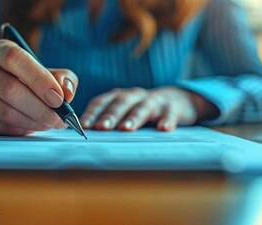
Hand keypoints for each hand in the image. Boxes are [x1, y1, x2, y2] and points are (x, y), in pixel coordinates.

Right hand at [0, 39, 77, 134]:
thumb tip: (66, 92)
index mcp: (0, 50)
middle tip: (60, 118)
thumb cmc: (31, 80)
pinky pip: (3, 127)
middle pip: (10, 89)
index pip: (15, 58)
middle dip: (40, 108)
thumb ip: (63, 78)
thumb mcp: (50, 72)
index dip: (38, 78)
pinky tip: (36, 125)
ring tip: (52, 123)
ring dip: (35, 121)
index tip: (58, 98)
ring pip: (6, 112)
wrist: (4, 95)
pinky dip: (24, 129)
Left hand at [80, 87, 218, 131]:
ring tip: (126, 129)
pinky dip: (167, 120)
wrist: (178, 101)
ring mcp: (154, 101)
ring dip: (133, 117)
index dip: (92, 113)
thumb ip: (108, 121)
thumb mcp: (125, 112)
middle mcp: (135, 96)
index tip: (83, 126)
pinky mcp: (173, 107)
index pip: (102, 102)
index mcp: (120, 97)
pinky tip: (163, 129)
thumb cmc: (143, 110)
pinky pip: (170, 113)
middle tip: (101, 127)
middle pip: (121, 103)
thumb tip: (84, 138)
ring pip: (143, 107)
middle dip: (110, 115)